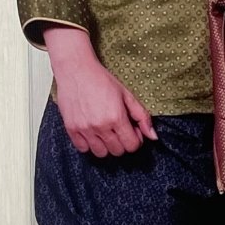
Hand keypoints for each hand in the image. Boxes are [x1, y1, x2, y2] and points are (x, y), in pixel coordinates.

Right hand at [43, 26, 156, 156]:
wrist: (76, 70)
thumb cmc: (101, 80)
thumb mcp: (127, 95)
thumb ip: (142, 117)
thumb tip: (153, 136)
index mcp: (116, 117)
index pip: (131, 145)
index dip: (136, 140)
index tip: (132, 131)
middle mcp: (100, 126)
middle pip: (117, 151)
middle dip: (122, 142)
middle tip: (120, 129)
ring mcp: (84, 129)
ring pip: (101, 153)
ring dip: (106, 146)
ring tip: (106, 132)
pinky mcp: (71, 129)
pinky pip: (83, 149)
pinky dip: (89, 144)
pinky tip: (93, 132)